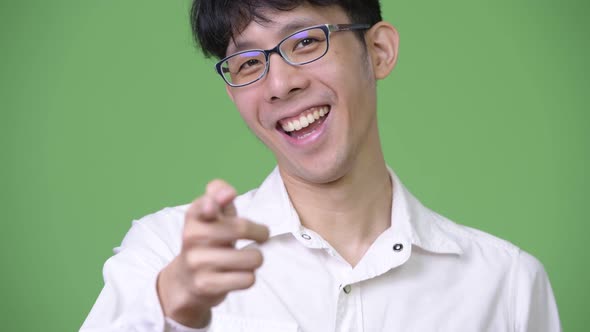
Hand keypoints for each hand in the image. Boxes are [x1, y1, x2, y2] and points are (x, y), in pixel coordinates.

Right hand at [157, 179, 269, 327]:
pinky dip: (248, 277)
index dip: (212, 202)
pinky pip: (247, 279)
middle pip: (240, 228)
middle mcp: (191, 237)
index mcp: (195, 216)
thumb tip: (228, 192)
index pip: (202, 204)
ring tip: (246, 259)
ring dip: (256, 258)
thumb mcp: (212, 215)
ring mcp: (197, 262)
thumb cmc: (209, 240)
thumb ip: (220, 194)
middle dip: (260, 233)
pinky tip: (238, 275)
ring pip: (251, 258)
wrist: (186, 280)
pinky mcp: (206, 285)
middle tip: (261, 236)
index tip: (214, 206)